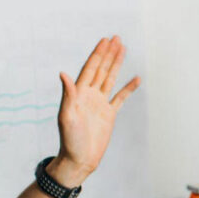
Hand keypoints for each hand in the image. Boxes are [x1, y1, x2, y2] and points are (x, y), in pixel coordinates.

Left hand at [50, 36, 140, 186]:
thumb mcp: (66, 116)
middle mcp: (90, 95)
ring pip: (110, 79)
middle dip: (108, 53)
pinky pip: (121, 97)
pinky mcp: (109, 114)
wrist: (80, 159)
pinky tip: (136, 78)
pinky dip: (128, 88)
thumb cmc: (69, 140)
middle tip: (116, 38)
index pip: (90, 68)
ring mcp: (100, 103)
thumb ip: (68, 94)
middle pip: (101, 69)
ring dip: (116, 64)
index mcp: (79, 93)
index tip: (104, 41)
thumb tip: (63, 74)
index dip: (97, 54)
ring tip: (123, 49)